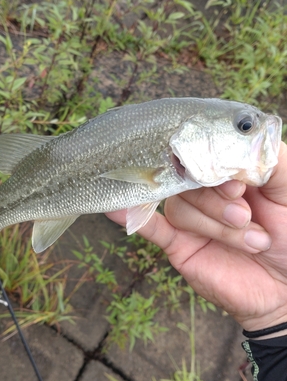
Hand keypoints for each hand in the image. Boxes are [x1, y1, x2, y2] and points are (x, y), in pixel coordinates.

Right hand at [106, 142, 286, 331]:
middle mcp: (205, 191)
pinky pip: (151, 227)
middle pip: (188, 178)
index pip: (207, 153)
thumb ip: (265, 158)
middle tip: (244, 215)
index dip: (217, 164)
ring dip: (215, 224)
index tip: (240, 185)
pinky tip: (115, 207)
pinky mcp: (178, 245)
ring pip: (181, 205)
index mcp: (228, 173)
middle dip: (218, 199)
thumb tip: (239, 135)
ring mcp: (190, 218)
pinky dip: (132, 216)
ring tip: (250, 240)